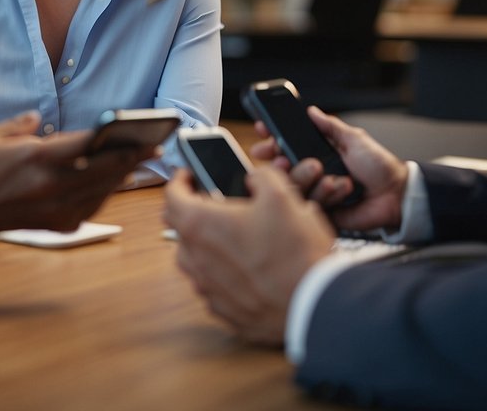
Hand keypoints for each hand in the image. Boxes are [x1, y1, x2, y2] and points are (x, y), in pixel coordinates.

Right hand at [0, 111, 151, 261]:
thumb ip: (17, 126)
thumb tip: (37, 120)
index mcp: (35, 158)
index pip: (88, 146)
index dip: (119, 139)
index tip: (140, 134)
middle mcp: (48, 186)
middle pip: (102, 171)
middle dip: (132, 159)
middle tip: (154, 148)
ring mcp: (51, 209)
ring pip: (99, 193)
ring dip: (121, 179)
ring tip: (137, 164)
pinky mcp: (50, 225)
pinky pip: (86, 210)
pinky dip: (102, 196)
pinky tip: (109, 186)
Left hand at [164, 165, 333, 345]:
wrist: (315, 303)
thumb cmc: (295, 253)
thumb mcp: (282, 196)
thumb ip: (262, 177)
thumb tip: (255, 178)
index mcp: (201, 225)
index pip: (172, 196)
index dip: (179, 181)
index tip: (188, 177)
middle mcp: (196, 258)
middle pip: (178, 227)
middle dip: (190, 211)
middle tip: (210, 204)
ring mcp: (207, 287)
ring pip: (192, 259)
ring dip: (203, 244)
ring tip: (229, 237)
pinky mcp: (223, 309)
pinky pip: (211, 286)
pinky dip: (220, 274)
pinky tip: (242, 269)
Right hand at [249, 106, 407, 232]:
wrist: (397, 195)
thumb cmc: (381, 167)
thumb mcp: (355, 139)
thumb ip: (331, 127)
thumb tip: (312, 111)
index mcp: (320, 153)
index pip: (288, 144)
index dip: (273, 138)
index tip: (263, 131)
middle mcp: (315, 172)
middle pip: (284, 167)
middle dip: (280, 163)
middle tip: (281, 160)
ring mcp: (317, 192)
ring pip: (295, 186)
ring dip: (309, 178)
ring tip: (328, 175)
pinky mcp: (324, 211)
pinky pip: (311, 204)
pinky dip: (326, 194)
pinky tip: (341, 189)